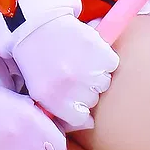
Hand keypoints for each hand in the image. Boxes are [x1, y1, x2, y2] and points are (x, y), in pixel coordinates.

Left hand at [11, 12, 118, 127]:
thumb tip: (90, 124)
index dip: (78, 107)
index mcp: (53, 99)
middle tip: (71, 71)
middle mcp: (71, 87)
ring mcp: (88, 70)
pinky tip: (87, 51)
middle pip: (93, 100)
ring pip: (104, 82)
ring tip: (78, 60)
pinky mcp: (100, 52)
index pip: (81, 118)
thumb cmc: (37, 60)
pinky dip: (104, 58)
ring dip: (96, 73)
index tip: (72, 96)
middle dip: (85, 89)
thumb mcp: (39, 90)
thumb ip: (61, 111)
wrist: (37, 25)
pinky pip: (111, 64)